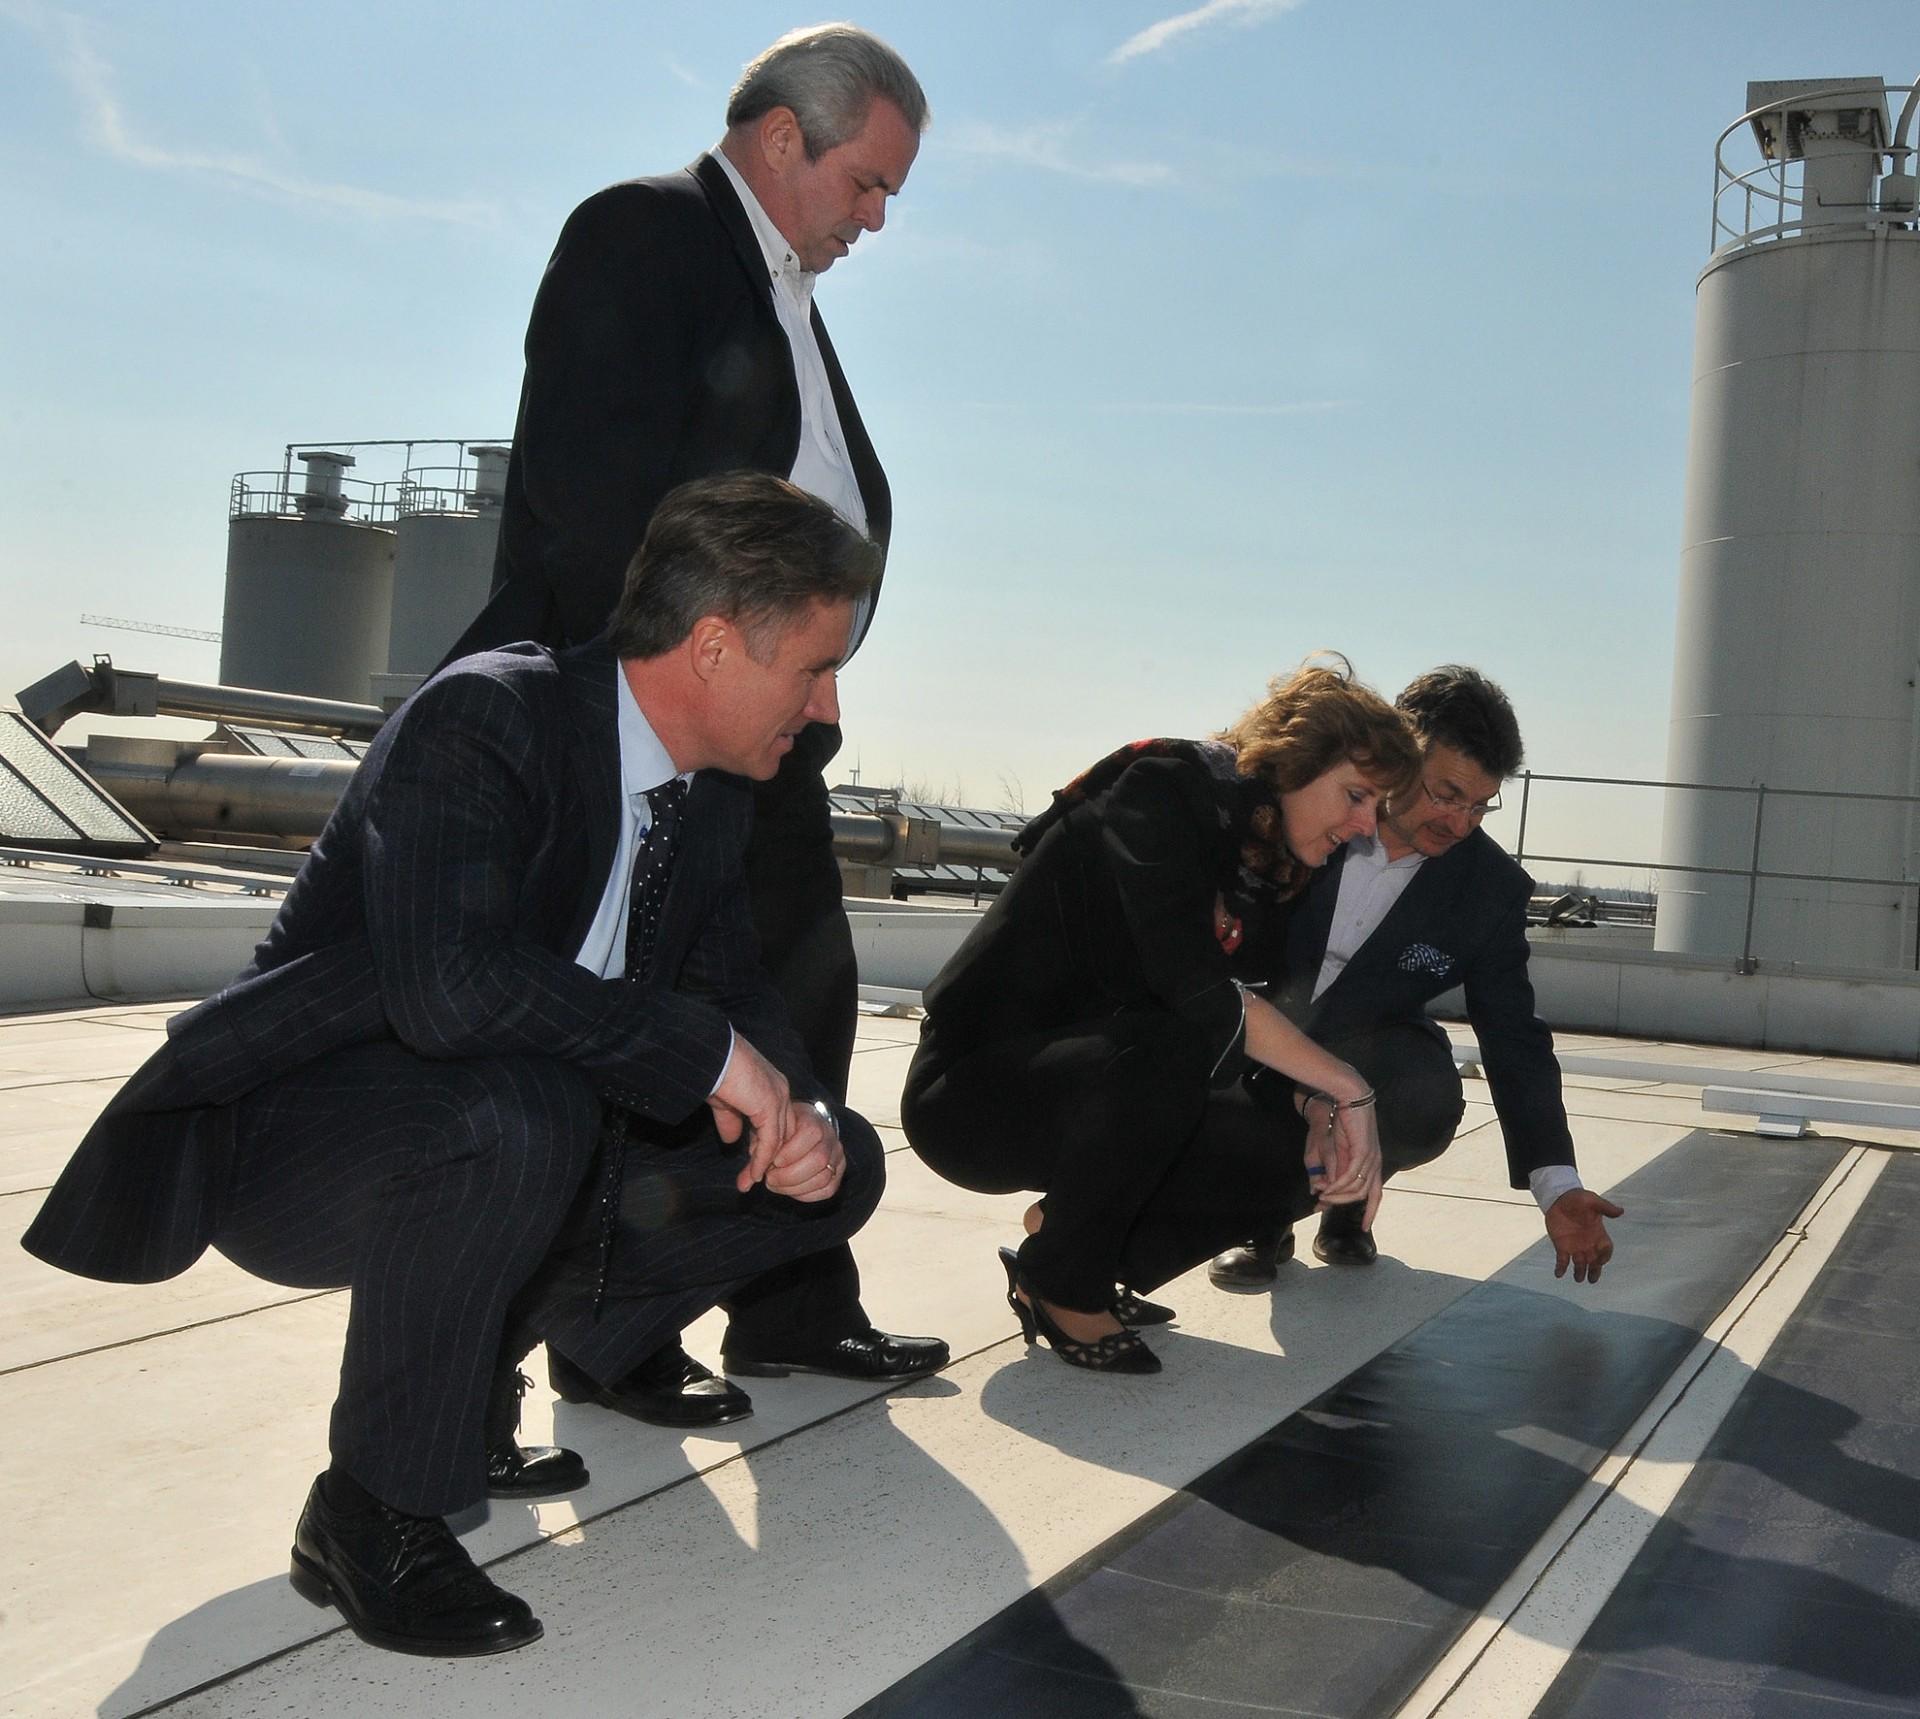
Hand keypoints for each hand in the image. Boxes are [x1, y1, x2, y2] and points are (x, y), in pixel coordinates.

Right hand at [706, 1034, 790, 1191]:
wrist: (710, 1053)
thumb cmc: (713, 1068)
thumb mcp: (723, 1100)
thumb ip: (730, 1120)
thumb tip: (731, 1141)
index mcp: (772, 1086)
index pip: (777, 1122)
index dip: (765, 1143)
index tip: (752, 1162)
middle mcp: (780, 1091)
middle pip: (783, 1133)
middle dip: (769, 1158)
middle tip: (754, 1178)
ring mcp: (778, 1098)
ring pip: (778, 1140)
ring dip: (764, 1164)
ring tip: (751, 1182)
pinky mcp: (769, 1106)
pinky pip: (770, 1141)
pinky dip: (761, 1160)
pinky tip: (753, 1174)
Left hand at [761, 1101, 844, 1202]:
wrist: (802, 1129)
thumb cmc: (782, 1131)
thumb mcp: (767, 1133)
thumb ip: (757, 1155)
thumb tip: (743, 1185)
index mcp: (814, 1121)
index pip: (810, 1133)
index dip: (790, 1152)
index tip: (772, 1161)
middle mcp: (830, 1138)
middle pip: (818, 1159)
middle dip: (790, 1175)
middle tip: (770, 1178)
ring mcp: (836, 1156)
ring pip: (824, 1177)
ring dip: (795, 1187)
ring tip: (777, 1184)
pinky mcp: (838, 1173)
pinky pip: (827, 1190)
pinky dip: (806, 1195)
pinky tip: (790, 1190)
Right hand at [1300, 1091, 1382, 1226]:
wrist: (1347, 1097)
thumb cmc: (1342, 1120)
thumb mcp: (1336, 1149)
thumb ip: (1334, 1168)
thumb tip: (1325, 1187)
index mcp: (1373, 1162)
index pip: (1376, 1193)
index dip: (1372, 1211)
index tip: (1365, 1227)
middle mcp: (1376, 1163)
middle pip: (1367, 1195)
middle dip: (1344, 1204)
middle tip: (1324, 1206)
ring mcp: (1371, 1158)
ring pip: (1357, 1188)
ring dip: (1337, 1195)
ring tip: (1321, 1196)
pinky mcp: (1362, 1152)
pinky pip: (1350, 1177)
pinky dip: (1337, 1186)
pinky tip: (1326, 1188)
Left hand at [1545, 1189, 1622, 1282]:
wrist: (1559, 1198)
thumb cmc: (1578, 1199)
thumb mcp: (1592, 1200)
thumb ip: (1605, 1207)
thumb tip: (1621, 1211)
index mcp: (1598, 1234)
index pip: (1605, 1249)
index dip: (1605, 1256)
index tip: (1601, 1260)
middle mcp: (1588, 1243)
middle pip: (1594, 1261)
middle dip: (1594, 1271)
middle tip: (1592, 1279)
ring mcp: (1575, 1246)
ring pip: (1580, 1264)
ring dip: (1580, 1272)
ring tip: (1579, 1279)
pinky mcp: (1561, 1246)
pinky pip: (1562, 1260)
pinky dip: (1561, 1268)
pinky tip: (1558, 1274)